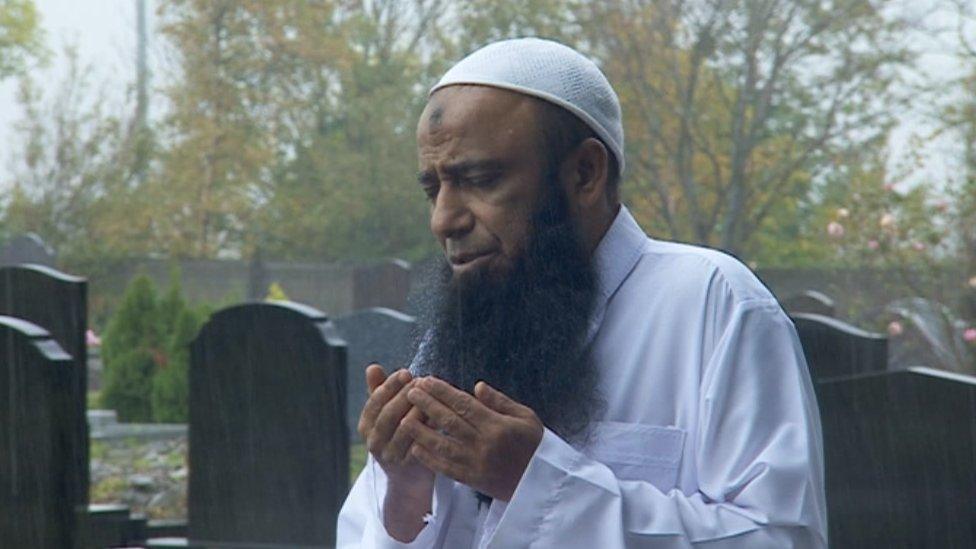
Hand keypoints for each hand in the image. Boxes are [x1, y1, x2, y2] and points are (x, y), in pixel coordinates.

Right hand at [358, 364, 433, 487]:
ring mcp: (390, 456)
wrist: (409, 476)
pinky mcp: (408, 466)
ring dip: (417, 410)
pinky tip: (439, 416)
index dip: (389, 386)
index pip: (375, 402)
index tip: (406, 372)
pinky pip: (419, 443)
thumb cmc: (398, 434)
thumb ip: (380, 390)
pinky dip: (428, 429)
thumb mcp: (387, 414)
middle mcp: (374, 442)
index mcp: (365, 426)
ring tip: (431, 395)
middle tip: (421, 380)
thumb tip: (372, 366)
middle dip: (405, 395)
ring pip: (404, 429)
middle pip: (388, 414)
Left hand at [403, 377, 543, 501]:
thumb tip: (476, 386)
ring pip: (443, 445)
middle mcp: (484, 444)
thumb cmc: (535, 444)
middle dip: (428, 404)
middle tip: (410, 391)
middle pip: (450, 421)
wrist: (543, 483)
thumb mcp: (526, 416)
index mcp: (497, 425)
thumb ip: (500, 401)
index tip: (426, 380)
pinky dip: (430, 459)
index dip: (443, 391)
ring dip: (422, 431)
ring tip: (405, 418)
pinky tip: (416, 448)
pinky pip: (447, 468)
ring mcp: (476, 464)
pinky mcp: (472, 480)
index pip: (464, 404)